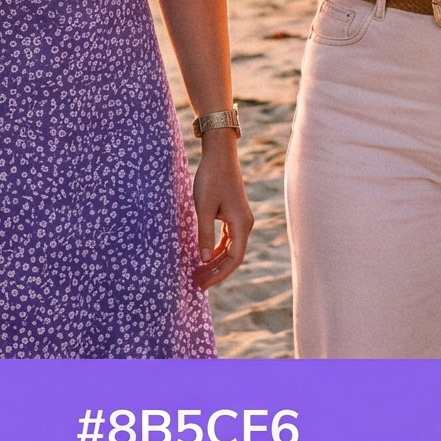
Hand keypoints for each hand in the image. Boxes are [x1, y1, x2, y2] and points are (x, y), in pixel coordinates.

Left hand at [188, 136, 252, 289]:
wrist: (219, 155)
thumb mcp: (203, 208)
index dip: (219, 275)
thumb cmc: (210, 179)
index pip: (233, 259)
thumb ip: (204, 234)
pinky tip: (203, 256)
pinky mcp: (234, 214)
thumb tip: (202, 260)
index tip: (202, 285)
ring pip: (230, 249)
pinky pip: (227, 239)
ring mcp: (240, 219)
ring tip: (197, 273)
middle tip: (196, 283)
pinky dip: (216, 249)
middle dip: (215, 272)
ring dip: (214, 262)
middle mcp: (245, 224)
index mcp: (241, 225)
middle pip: (232, 257)